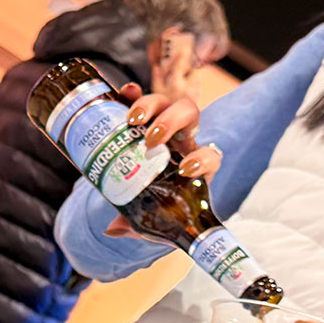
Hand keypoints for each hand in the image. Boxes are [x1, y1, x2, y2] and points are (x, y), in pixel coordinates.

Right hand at [103, 82, 222, 239]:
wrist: (150, 191)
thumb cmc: (161, 207)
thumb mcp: (153, 221)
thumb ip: (137, 226)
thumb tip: (112, 229)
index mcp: (196, 167)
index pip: (211, 156)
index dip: (202, 159)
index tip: (185, 170)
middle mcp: (185, 141)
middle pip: (190, 116)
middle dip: (172, 123)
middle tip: (151, 140)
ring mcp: (166, 124)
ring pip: (168, 102)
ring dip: (151, 105)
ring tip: (132, 120)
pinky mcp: (145, 115)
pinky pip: (142, 97)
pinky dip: (134, 93)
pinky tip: (125, 93)